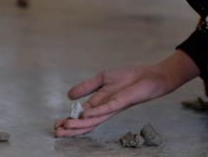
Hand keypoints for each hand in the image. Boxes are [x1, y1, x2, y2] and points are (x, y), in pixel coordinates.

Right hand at [54, 51, 197, 136]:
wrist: (151, 75)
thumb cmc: (130, 78)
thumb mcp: (103, 78)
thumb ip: (87, 87)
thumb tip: (69, 96)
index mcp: (101, 104)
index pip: (82, 116)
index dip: (69, 121)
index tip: (56, 125)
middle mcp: (106, 109)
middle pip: (87, 123)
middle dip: (71, 128)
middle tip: (57, 132)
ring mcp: (115, 106)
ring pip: (95, 119)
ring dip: (80, 124)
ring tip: (66, 126)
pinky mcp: (123, 100)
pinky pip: (109, 107)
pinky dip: (97, 111)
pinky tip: (86, 114)